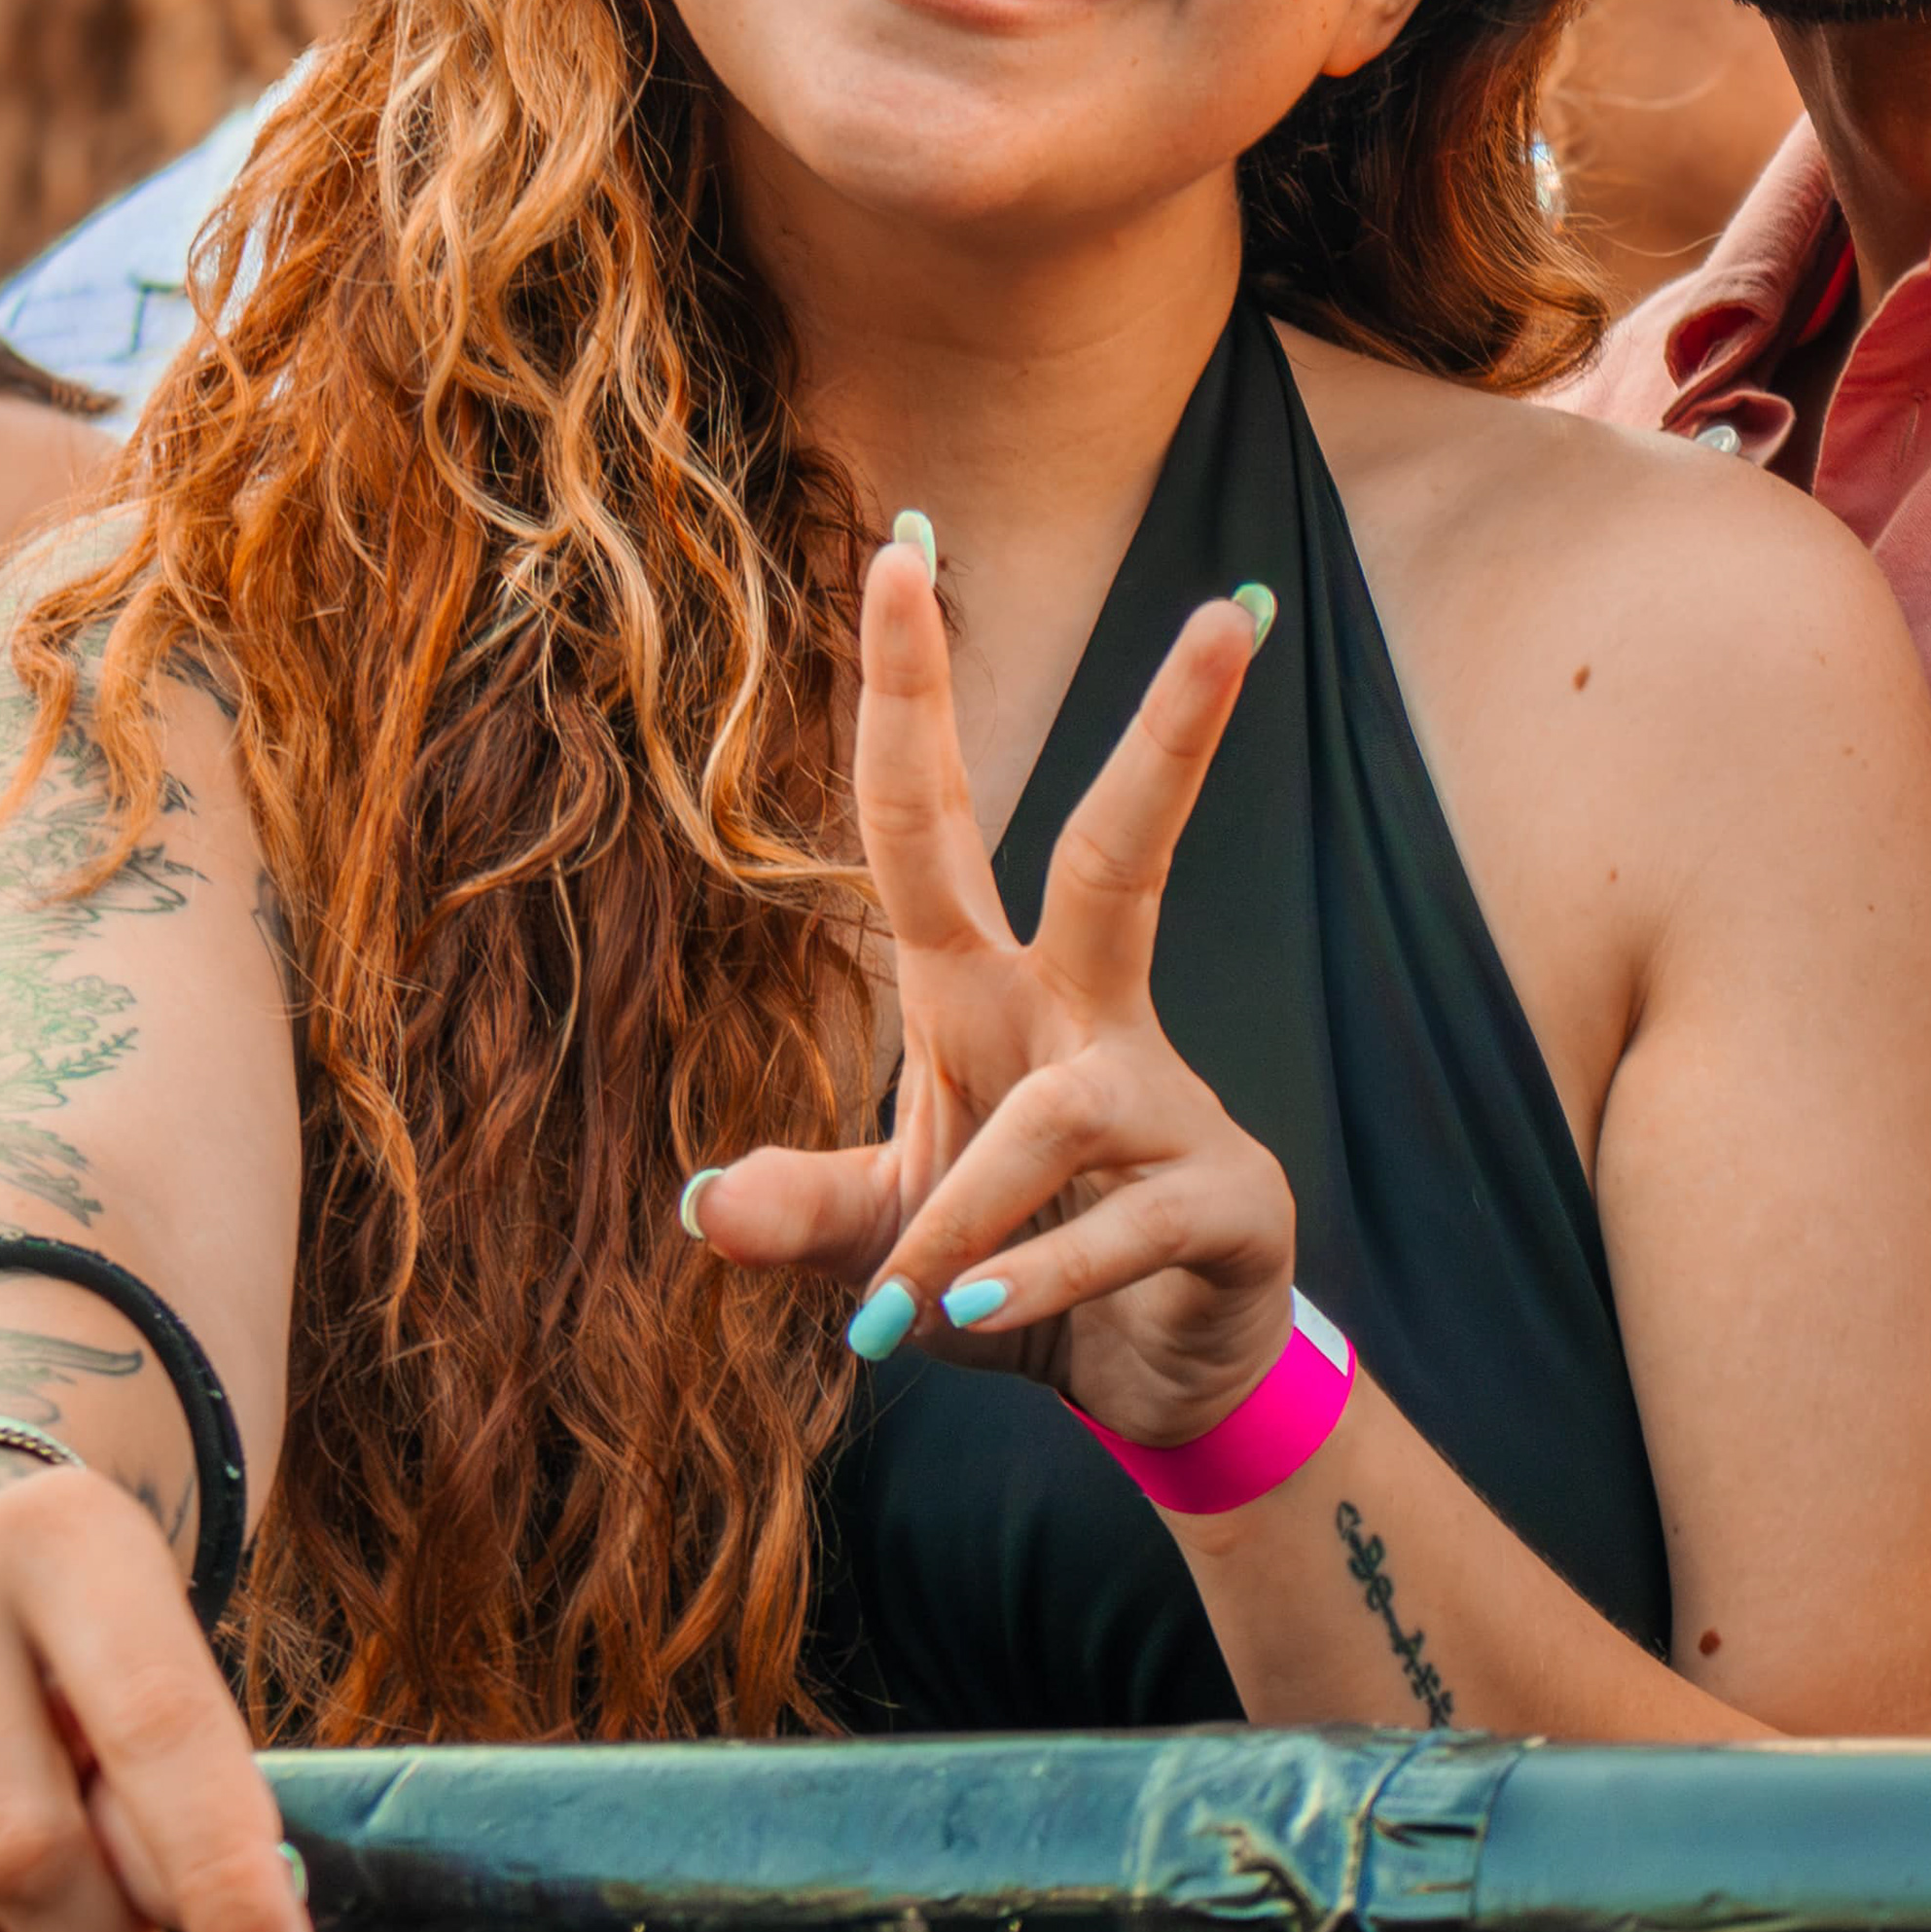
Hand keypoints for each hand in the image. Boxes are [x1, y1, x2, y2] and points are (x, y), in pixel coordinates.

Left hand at [689, 531, 1297, 1444]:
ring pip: (1057, 1112)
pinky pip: (1110, 1226)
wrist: (1154, 1385)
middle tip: (1226, 611)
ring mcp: (1163, 1105)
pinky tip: (971, 1314)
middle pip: (1117, 852)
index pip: (930, 823)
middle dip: (1172, 734)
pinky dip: (1029, 1278)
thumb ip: (803, 1214)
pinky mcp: (1223, 1199)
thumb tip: (704, 1207)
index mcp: (984, 996)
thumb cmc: (1006, 1273)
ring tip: (904, 1313)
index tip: (901, 547)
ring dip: (964, 1213)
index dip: (909, 695)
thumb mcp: (881, 1242)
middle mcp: (1079, 1020)